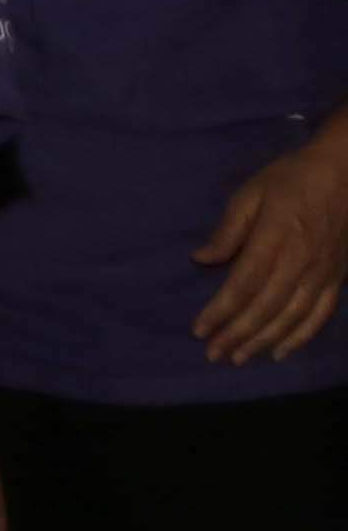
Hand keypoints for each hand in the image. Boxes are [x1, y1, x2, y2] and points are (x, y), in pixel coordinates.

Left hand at [192, 121, 347, 366]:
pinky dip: (300, 337)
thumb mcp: (250, 194)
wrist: (346, 172)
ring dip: (263, 341)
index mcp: (275, 239)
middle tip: (213, 355)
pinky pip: (319, 315)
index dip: (220, 311)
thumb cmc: (291, 178)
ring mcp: (323, 273)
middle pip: (265, 308)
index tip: (199, 330)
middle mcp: (301, 262)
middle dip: (237, 335)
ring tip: (239, 358)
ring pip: (291, 317)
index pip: (243, 285)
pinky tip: (281, 351)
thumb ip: (227, 230)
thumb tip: (200, 259)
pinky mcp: (338, 278)